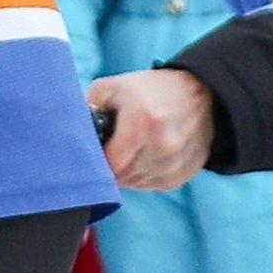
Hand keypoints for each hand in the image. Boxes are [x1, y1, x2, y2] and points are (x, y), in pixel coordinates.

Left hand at [93, 69, 216, 192]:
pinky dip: (144, 175)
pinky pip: (152, 185)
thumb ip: (86, 108)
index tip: (97, 149)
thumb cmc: (150, 90)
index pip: (109, 163)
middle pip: (121, 175)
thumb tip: (69, 133)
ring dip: (127, 172)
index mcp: (143, 120)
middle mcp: (163, 144)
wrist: (203, 94)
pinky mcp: (184, 174)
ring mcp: (176, 162)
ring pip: (136, 183)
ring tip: (131, 149)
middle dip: (111, 165)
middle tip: (113, 147)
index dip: (98, 159)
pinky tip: (146, 156)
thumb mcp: (113, 87)